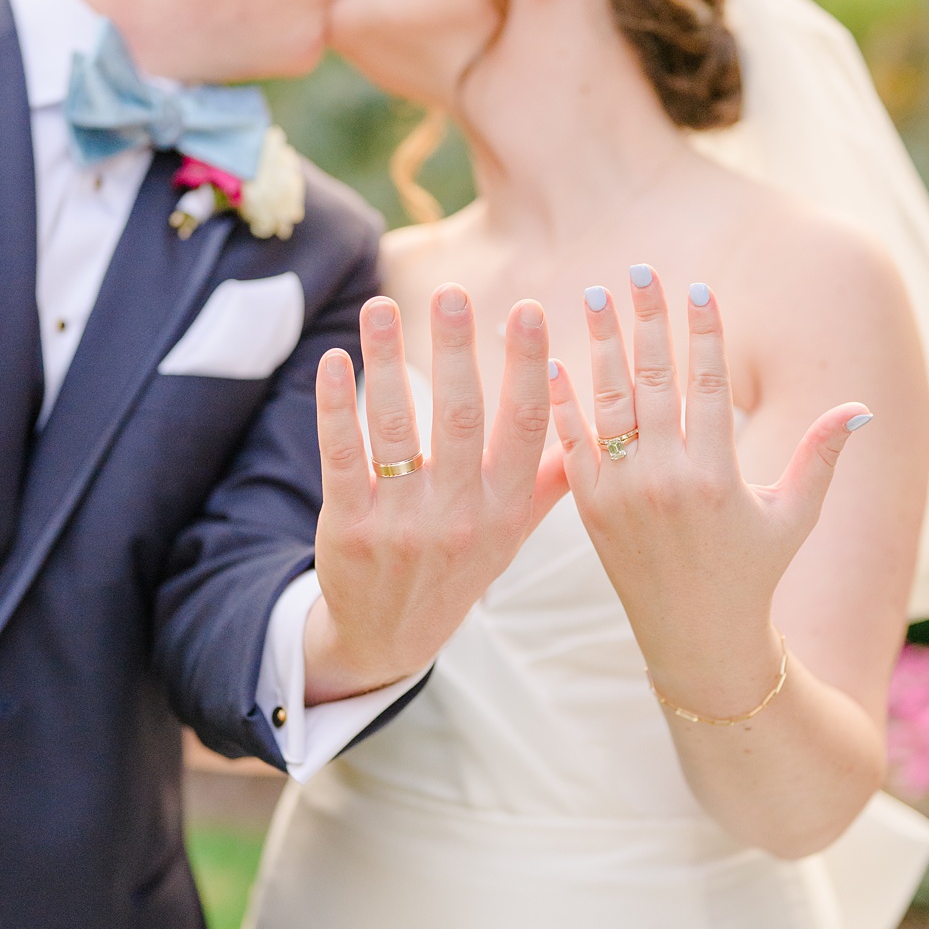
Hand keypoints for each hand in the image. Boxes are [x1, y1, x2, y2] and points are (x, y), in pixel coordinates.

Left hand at [307, 288, 565, 699]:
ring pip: (396, 427)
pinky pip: (343, 457)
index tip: (530, 310)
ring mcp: (402, 522)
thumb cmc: (457, 568)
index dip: (528, 366)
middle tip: (454, 293)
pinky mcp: (349, 527)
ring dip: (387, 361)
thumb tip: (595, 420)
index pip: (524, 426)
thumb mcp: (512, 532)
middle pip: (461, 417)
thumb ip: (549, 478)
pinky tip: (333, 361)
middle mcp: (459, 514)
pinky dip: (336, 406)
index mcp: (505, 507)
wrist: (389, 636)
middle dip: (457, 351)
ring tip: (382, 306)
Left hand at [548, 268, 868, 714]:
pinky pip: (571, 442)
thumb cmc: (755, 572)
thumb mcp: (796, 515)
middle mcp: (665, 479)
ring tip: (597, 295)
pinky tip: (551, 358)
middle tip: (636, 270)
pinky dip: (562, 400)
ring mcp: (621, 492)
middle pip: (654, 381)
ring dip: (602, 344)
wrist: (695, 636)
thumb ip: (821, 455)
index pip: (711, 386)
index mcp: (718, 475)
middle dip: (646, 321)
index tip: (697, 288)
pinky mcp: (589, 506)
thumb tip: (861, 407)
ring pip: (608, 402)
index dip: (704, 334)